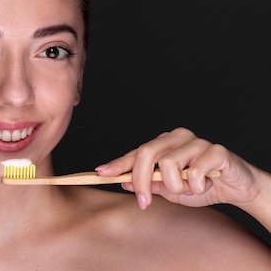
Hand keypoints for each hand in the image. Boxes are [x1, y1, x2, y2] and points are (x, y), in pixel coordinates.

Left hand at [95, 127, 266, 212]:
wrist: (238, 188)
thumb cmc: (202, 186)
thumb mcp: (171, 190)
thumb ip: (150, 184)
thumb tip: (123, 183)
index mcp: (164, 144)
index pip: (136, 152)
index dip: (118, 164)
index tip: (100, 173)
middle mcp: (178, 137)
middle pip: (147, 153)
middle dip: (141, 181)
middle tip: (144, 201)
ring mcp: (197, 141)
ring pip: (169, 164)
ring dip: (177, 187)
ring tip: (190, 190)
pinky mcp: (216, 150)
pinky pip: (195, 171)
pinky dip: (197, 186)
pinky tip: (206, 185)